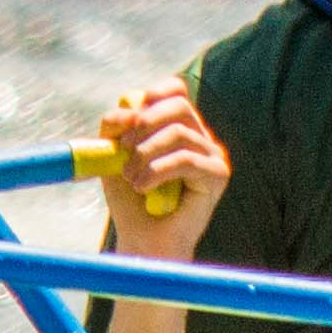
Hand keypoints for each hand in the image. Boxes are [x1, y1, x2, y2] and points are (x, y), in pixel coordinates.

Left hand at [93, 77, 227, 253]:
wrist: (143, 242)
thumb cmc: (130, 201)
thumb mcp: (114, 157)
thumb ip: (115, 129)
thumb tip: (125, 111)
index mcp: (179, 127)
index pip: (177, 90)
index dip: (154, 94)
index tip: (131, 114)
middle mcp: (200, 137)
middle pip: (179, 105)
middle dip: (145, 123)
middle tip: (123, 149)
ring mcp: (213, 155)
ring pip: (179, 133)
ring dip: (145, 154)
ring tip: (131, 178)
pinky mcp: (218, 176)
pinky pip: (186, 159)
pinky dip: (157, 170)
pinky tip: (143, 187)